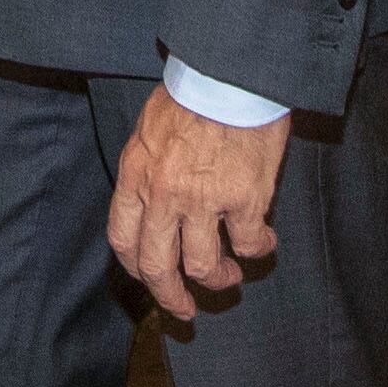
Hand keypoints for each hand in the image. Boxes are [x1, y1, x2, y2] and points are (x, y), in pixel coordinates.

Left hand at [105, 86, 290, 319]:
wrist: (229, 75)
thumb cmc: (190, 95)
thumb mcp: (148, 131)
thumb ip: (147, 171)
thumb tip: (151, 205)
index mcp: (136, 176)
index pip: (123, 238)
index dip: (136, 267)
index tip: (149, 280)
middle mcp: (163, 195)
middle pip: (156, 266)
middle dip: (169, 297)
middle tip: (183, 311)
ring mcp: (203, 201)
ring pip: (203, 266)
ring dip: (218, 280)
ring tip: (230, 276)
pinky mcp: (244, 200)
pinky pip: (249, 245)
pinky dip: (258, 250)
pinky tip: (264, 242)